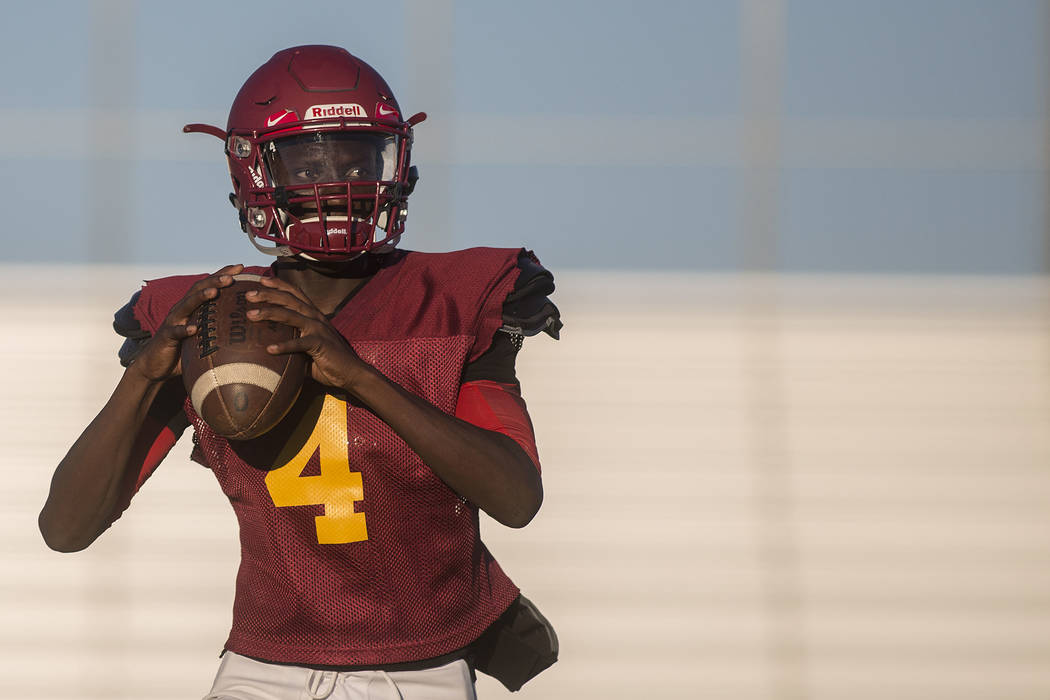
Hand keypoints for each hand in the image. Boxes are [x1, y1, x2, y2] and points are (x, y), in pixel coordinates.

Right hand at [128, 264, 243, 382]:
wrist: (157, 364)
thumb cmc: (186, 348)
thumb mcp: (206, 336)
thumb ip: (223, 329)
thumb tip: (252, 330)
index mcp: (194, 307)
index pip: (210, 286)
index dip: (223, 274)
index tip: (241, 267)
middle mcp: (183, 309)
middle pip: (199, 290)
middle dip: (215, 281)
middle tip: (231, 276)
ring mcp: (174, 321)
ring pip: (187, 305)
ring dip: (200, 297)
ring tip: (214, 292)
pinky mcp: (166, 336)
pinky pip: (175, 332)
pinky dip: (183, 330)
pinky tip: (193, 329)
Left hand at [244, 277, 370, 390]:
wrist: (351, 372)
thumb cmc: (328, 361)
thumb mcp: (308, 346)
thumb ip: (292, 341)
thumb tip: (268, 348)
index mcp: (314, 315)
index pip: (295, 294)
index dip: (279, 284)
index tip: (261, 280)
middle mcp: (316, 317)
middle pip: (289, 300)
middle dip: (268, 294)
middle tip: (248, 294)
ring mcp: (319, 329)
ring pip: (291, 315)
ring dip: (270, 313)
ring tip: (251, 314)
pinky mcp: (321, 344)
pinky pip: (299, 344)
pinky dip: (284, 346)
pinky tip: (269, 350)